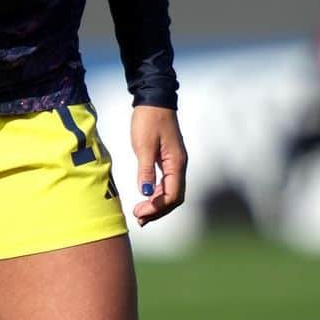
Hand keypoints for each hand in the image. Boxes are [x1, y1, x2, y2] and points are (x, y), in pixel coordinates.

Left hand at [130, 105, 186, 226]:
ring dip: (157, 204)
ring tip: (140, 213)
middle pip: (174, 197)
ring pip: (171, 191)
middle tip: (139, 218)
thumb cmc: (149, 120)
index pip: (172, 195)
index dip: (157, 208)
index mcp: (176, 163)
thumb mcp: (144, 146)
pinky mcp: (168, 160)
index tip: (140, 213)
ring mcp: (175, 163)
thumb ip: (145, 170)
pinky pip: (166, 183)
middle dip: (158, 210)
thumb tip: (144, 192)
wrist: (154, 100)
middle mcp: (180, 165)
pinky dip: (156, 193)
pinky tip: (145, 197)